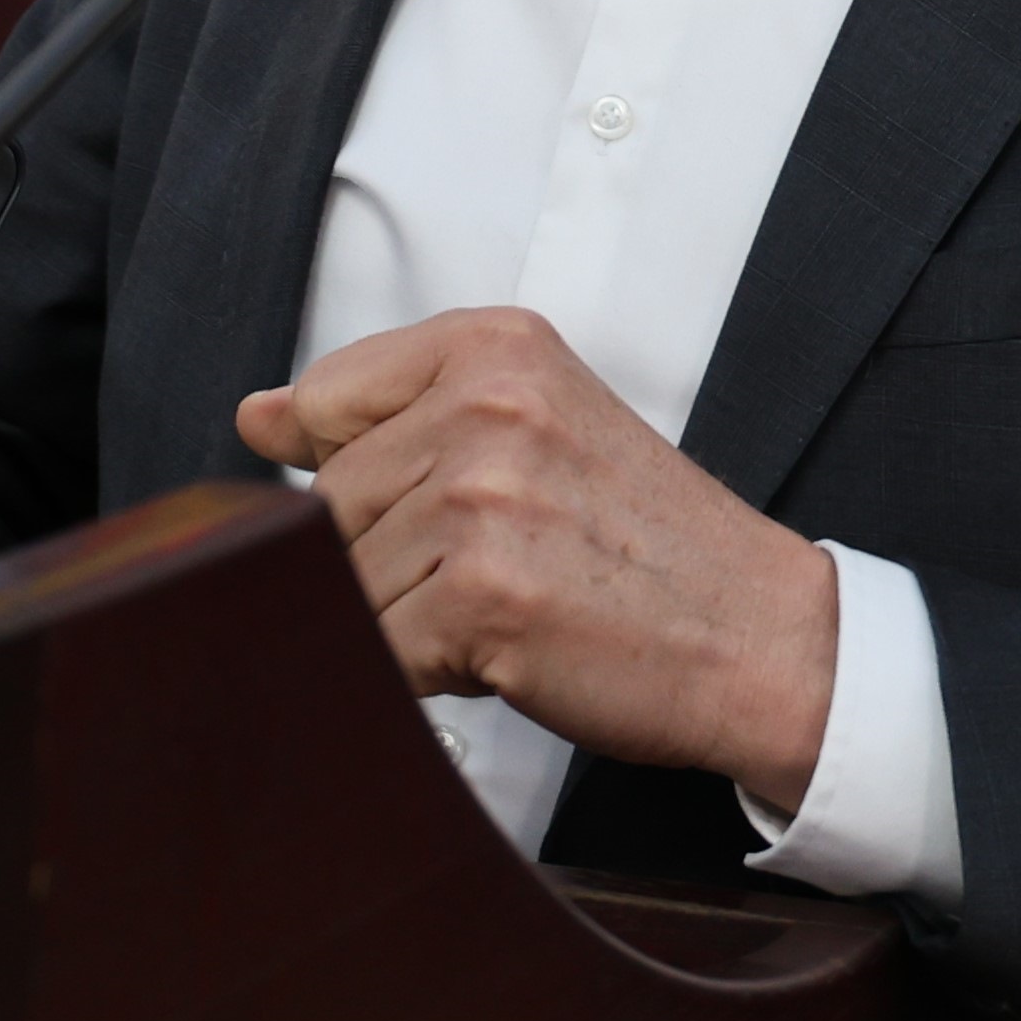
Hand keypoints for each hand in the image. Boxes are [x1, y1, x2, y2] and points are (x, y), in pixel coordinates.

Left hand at [239, 310, 839, 810]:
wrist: (765, 635)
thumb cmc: (649, 545)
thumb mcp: (535, 430)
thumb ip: (393, 414)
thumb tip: (255, 417)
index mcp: (498, 346)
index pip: (326, 399)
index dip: (356, 473)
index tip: (430, 504)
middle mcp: (487, 406)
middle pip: (326, 503)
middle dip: (384, 560)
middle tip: (497, 569)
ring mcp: (484, 499)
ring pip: (344, 583)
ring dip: (404, 621)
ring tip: (506, 610)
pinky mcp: (482, 597)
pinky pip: (376, 650)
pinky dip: (422, 673)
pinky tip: (501, 654)